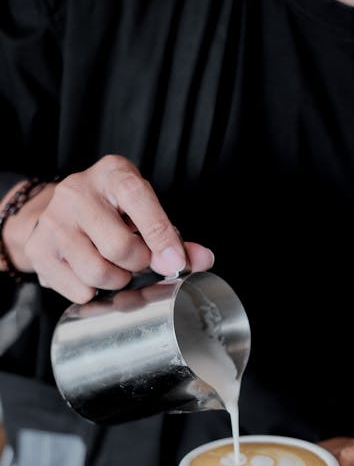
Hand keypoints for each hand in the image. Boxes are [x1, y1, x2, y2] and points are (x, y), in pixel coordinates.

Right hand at [3, 155, 213, 301]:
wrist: (55, 211)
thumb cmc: (111, 212)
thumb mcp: (143, 212)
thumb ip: (174, 236)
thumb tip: (203, 260)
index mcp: (112, 174)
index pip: (138, 198)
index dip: (160, 235)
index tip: (176, 263)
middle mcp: (78, 192)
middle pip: (120, 248)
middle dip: (138, 265)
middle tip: (138, 261)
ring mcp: (54, 221)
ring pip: (98, 273)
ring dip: (117, 282)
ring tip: (116, 268)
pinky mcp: (38, 250)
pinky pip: (79, 290)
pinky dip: (93, 292)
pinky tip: (92, 274)